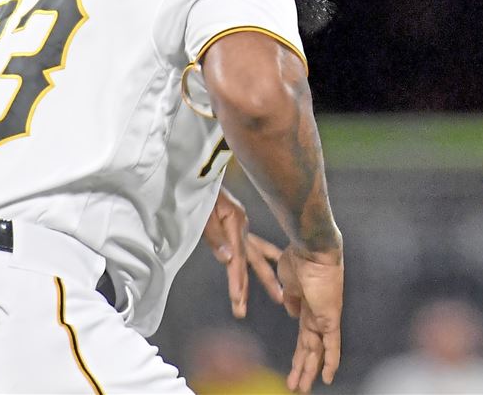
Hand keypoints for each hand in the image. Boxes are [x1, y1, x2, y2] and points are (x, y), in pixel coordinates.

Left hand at [202, 187, 284, 317]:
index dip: (237, 283)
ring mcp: (242, 226)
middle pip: (249, 263)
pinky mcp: (239, 224)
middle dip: (249, 288)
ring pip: (256, 256)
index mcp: (235, 225)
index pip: (237, 261)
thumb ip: (216, 237)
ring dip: (265, 277)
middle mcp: (242, 228)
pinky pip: (255, 244)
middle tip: (246, 310)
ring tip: (280, 296)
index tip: (238, 303)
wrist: (204, 170)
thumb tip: (228, 260)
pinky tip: (276, 260)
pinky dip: (266, 255)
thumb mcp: (205, 213)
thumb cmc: (202, 192)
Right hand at [277, 245, 343, 392]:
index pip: (303, 336)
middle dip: (301, 368)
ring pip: (317, 351)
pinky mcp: (330, 318)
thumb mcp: (288, 281)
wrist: (311, 248)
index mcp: (306, 306)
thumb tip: (292, 312)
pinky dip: (330, 362)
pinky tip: (327, 378)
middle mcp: (317, 314)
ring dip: (307, 371)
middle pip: (309, 348)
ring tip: (300, 389)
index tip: (294, 366)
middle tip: (296, 386)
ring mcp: (325, 317)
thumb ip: (290, 298)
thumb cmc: (299, 258)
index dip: (298, 353)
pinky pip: (332, 345)